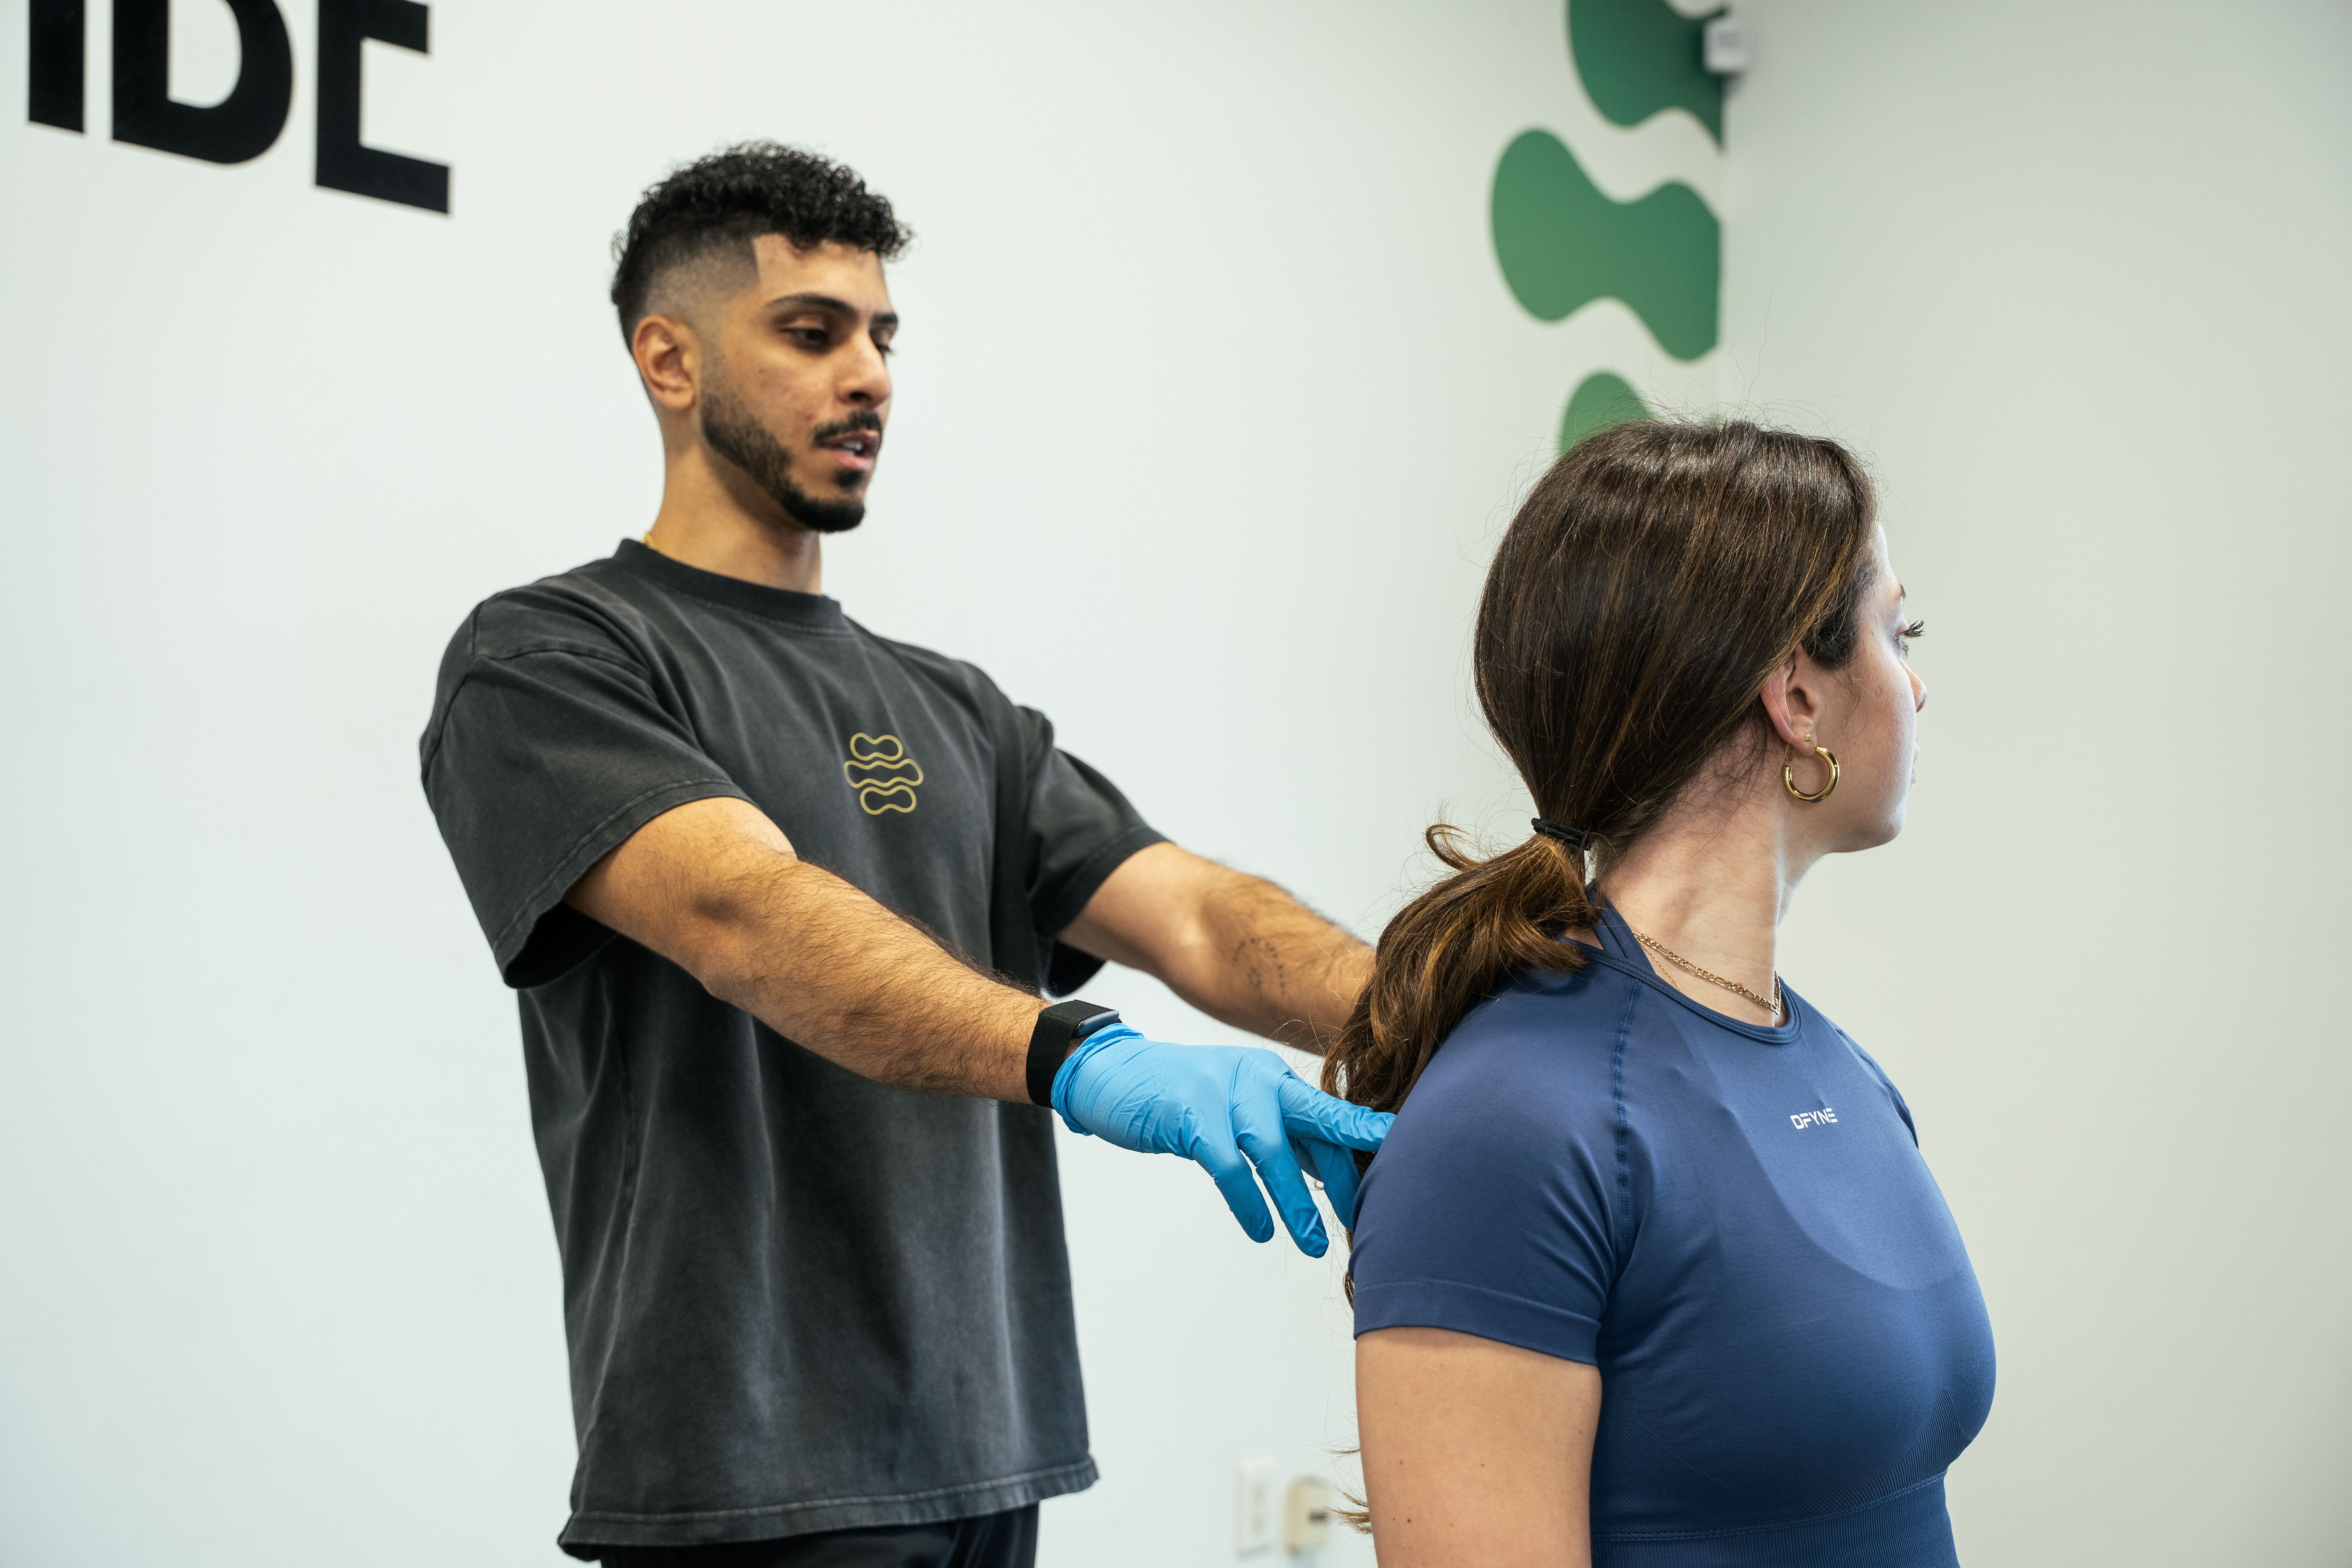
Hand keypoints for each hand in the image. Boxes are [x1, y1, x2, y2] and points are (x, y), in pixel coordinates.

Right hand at [1051, 1025, 1393, 1254]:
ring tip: (1316, 1244)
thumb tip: (1334, 1170)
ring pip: (1274, 1152)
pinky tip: (1260, 1230)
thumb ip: (1283, 1132)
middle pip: (1317, 1125)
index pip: (1330, 1110)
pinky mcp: (1188, 1115)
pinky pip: (1228, 1166)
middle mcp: (1257, 1077)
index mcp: (1274, 1076)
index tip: (1411, 1160)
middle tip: (1368, 1220)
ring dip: (1297, 1202)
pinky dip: (1247, 1202)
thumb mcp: (1239, 1105)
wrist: (1112, 1072)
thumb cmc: (1181, 1097)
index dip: (1369, 1137)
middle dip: (1346, 1175)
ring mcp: (1221, 1092)